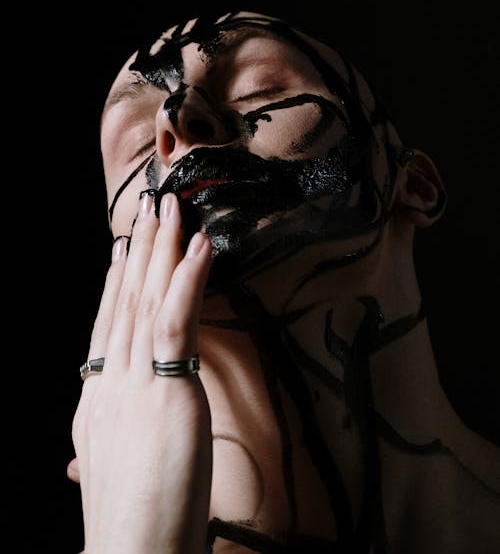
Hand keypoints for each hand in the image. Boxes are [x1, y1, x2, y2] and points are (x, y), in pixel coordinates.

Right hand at [71, 192, 212, 553]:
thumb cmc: (132, 526)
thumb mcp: (111, 473)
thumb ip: (111, 441)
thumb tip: (98, 441)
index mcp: (96, 402)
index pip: (106, 328)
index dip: (114, 285)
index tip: (121, 250)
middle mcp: (109, 385)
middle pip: (123, 303)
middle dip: (139, 249)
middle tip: (148, 207)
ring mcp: (132, 386)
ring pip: (146, 302)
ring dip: (162, 248)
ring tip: (172, 210)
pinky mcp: (164, 393)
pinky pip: (175, 322)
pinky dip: (188, 279)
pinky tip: (199, 246)